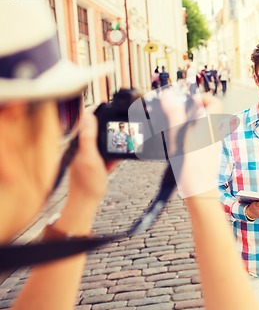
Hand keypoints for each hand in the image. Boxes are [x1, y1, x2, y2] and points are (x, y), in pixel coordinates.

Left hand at [59, 114, 118, 234]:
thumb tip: (88, 115)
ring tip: (128, 140)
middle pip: (100, 128)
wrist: (86, 202)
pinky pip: (111, 152)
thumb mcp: (90, 157)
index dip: (99, 111)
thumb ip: (88, 137)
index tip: (112, 107)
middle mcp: (84, 145)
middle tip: (126, 125)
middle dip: (113, 126)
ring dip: (117, 141)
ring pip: (107, 140)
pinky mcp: (98, 161)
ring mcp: (92, 153)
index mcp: (79, 141)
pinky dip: (117, 154)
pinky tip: (122, 157)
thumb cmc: (86, 182)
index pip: (89, 119)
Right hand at [160, 90, 222, 198]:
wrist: (198, 189)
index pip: (214, 102)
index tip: (187, 99)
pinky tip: (177, 142)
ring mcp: (212, 144)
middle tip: (176, 111)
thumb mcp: (178, 134)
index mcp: (211, 125)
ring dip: (189, 121)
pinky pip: (200, 137)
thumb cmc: (190, 162)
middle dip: (192, 109)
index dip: (202, 97)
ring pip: (203, 125)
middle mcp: (214, 133)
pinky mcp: (206, 153)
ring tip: (174, 126)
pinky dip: (190, 133)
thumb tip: (168, 94)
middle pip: (207, 112)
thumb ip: (174, 113)